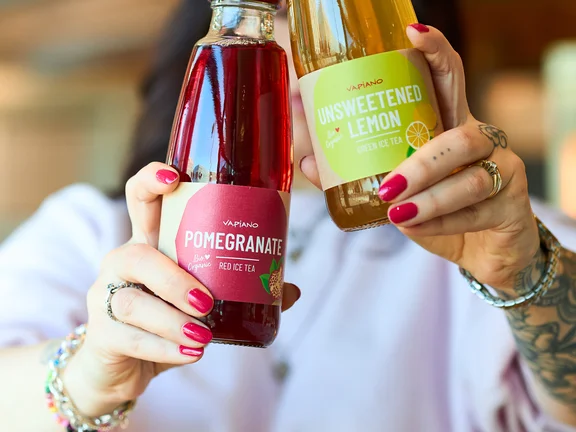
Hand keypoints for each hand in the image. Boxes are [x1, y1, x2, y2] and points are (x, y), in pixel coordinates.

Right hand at [64, 162, 300, 415]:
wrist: (125, 363)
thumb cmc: (167, 318)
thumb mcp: (201, 299)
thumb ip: (240, 292)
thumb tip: (290, 289)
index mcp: (151, 242)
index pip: (141, 199)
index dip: (151, 181)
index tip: (174, 176)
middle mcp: (123, 262)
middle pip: (138, 256)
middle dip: (174, 279)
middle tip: (208, 302)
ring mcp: (106, 296)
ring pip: (133, 303)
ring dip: (173, 321)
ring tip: (204, 338)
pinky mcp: (101, 333)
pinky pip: (130, 339)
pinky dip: (165, 350)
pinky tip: (190, 354)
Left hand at [301, 26, 539, 292]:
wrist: (480, 250)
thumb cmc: (435, 209)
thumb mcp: (396, 189)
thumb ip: (357, 174)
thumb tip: (307, 160)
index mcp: (448, 125)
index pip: (448, 78)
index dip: (435, 52)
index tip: (412, 33)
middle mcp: (478, 140)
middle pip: (460, 135)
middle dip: (423, 162)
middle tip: (387, 185)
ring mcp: (501, 169)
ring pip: (470, 177)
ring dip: (430, 197)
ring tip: (397, 211)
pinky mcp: (511, 204)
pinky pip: (475, 210)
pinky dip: (440, 222)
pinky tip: (416, 227)